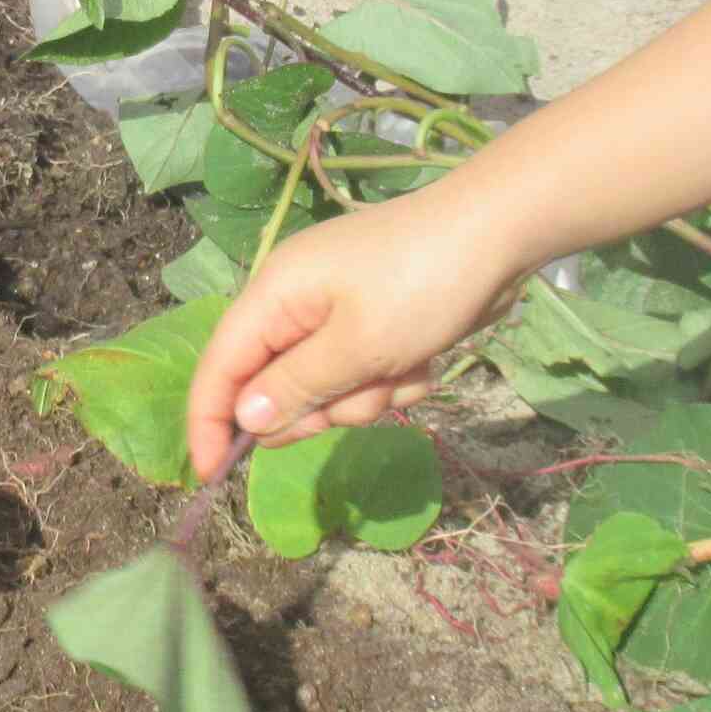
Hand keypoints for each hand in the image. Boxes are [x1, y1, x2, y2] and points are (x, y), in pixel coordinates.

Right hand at [185, 192, 522, 479]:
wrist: (501, 233)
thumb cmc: (422, 285)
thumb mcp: (357, 346)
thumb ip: (295, 388)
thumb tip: (242, 420)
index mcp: (274, 295)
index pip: (219, 367)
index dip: (208, 422)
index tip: (213, 477)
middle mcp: (296, 303)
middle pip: (274, 387)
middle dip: (319, 406)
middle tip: (360, 396)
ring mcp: (338, 313)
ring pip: (328, 389)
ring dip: (366, 394)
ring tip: (404, 366)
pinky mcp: (376, 324)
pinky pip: (366, 375)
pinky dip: (394, 377)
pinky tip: (427, 357)